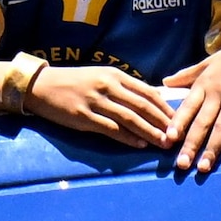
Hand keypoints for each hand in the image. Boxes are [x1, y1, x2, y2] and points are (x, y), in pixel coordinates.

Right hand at [17, 62, 182, 150]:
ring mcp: (96, 101)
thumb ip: (123, 88)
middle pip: (143, 106)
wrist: (41, 86)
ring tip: (164, 142)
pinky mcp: (84, 117)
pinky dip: (128, 138)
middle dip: (163, 122)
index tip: (180, 120)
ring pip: (130, 118)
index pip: (148, 92)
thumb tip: (150, 102)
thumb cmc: (74, 83)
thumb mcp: (101, 78)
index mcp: (115, 75)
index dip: (165, 107)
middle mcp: (108, 86)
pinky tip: (140, 144)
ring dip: (150, 132)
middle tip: (178, 135)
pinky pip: (111, 129)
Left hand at [161, 36, 220, 176]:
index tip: (166, 139)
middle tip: (181, 165)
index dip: (177, 123)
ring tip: (203, 168)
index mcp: (205, 83)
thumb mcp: (210, 61)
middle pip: (202, 122)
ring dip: (213, 150)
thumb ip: (188, 74)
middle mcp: (219, 93)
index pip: (188, 106)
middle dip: (191, 144)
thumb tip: (165, 82)